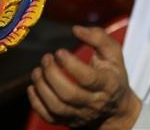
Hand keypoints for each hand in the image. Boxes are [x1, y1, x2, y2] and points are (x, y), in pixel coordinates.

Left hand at [27, 25, 141, 128]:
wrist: (116, 109)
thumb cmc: (112, 74)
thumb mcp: (114, 53)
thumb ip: (98, 37)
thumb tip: (76, 29)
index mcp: (107, 84)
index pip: (88, 78)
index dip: (71, 64)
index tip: (59, 51)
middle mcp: (93, 103)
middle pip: (69, 95)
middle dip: (52, 74)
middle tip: (46, 58)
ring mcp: (79, 114)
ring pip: (57, 107)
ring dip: (42, 87)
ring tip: (37, 71)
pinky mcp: (68, 121)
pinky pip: (49, 118)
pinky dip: (36, 103)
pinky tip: (33, 87)